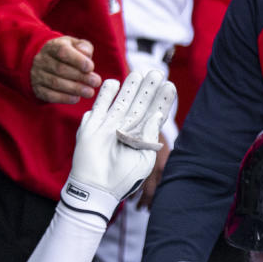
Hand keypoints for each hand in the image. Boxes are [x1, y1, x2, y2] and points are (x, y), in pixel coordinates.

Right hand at [31, 36, 102, 102]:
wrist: (46, 63)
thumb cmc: (66, 54)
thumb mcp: (75, 45)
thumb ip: (83, 47)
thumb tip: (86, 53)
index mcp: (52, 46)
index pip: (62, 51)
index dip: (77, 60)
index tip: (90, 67)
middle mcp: (42, 59)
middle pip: (60, 69)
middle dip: (80, 77)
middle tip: (95, 82)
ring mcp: (38, 74)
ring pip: (55, 83)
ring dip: (75, 89)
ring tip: (89, 92)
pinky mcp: (38, 88)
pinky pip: (50, 95)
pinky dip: (65, 98)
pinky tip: (76, 98)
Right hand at [63, 71, 176, 218]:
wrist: (96, 188)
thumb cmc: (123, 178)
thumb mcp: (144, 160)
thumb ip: (150, 136)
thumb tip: (157, 115)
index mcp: (141, 139)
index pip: (154, 115)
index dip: (162, 101)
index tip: (170, 87)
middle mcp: (127, 129)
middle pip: (140, 104)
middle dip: (148, 89)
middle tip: (157, 73)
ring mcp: (110, 126)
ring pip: (122, 101)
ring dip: (130, 88)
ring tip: (139, 74)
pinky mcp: (93, 125)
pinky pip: (100, 105)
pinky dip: (106, 94)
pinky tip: (114, 83)